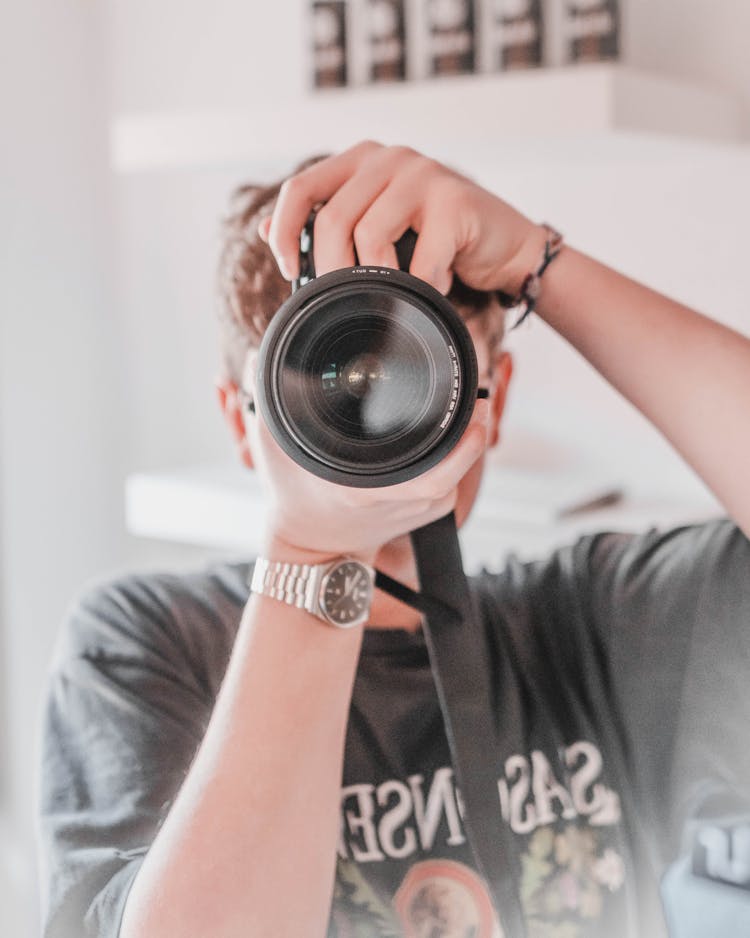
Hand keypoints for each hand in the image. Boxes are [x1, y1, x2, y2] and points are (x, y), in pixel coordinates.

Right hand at [241, 356, 491, 563]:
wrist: (312, 547)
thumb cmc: (292, 496)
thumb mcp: (268, 445)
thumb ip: (260, 397)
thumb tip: (256, 352)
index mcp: (367, 486)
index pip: (435, 468)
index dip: (462, 439)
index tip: (473, 403)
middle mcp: (400, 500)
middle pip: (456, 463)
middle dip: (473, 426)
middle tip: (478, 393)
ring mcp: (418, 510)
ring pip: (457, 470)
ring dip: (465, 437)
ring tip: (468, 403)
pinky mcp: (428, 513)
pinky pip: (451, 477)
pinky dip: (455, 453)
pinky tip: (451, 429)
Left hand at [261, 140, 542, 296]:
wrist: (503, 247)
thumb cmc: (435, 243)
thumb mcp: (375, 229)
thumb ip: (326, 225)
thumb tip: (264, 230)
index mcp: (360, 161)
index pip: (301, 188)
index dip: (285, 232)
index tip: (289, 270)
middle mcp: (388, 158)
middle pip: (332, 219)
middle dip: (331, 271)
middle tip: (346, 301)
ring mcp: (422, 173)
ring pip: (370, 235)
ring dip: (378, 281)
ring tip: (395, 295)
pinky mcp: (454, 199)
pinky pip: (420, 258)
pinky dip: (422, 287)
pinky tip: (432, 291)